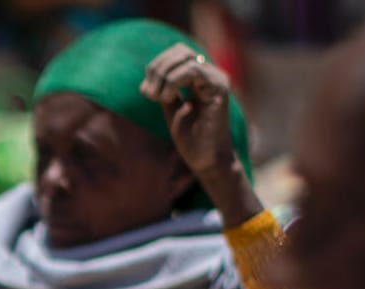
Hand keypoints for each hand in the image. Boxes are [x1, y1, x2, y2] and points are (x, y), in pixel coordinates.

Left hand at [140, 44, 262, 228]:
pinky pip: (193, 71)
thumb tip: (148, 79)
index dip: (157, 64)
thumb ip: (164, 91)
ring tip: (158, 97)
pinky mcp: (219, 89)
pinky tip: (168, 99)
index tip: (146, 90)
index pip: (177, 53)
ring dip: (164, 76)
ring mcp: (217, 79)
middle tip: (149, 93)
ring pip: (186, 59)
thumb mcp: (172, 109)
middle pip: (180, 51)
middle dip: (158, 68)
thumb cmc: (191, 139)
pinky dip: (174, 82)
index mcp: (200, 77)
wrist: (205, 160)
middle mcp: (211, 74)